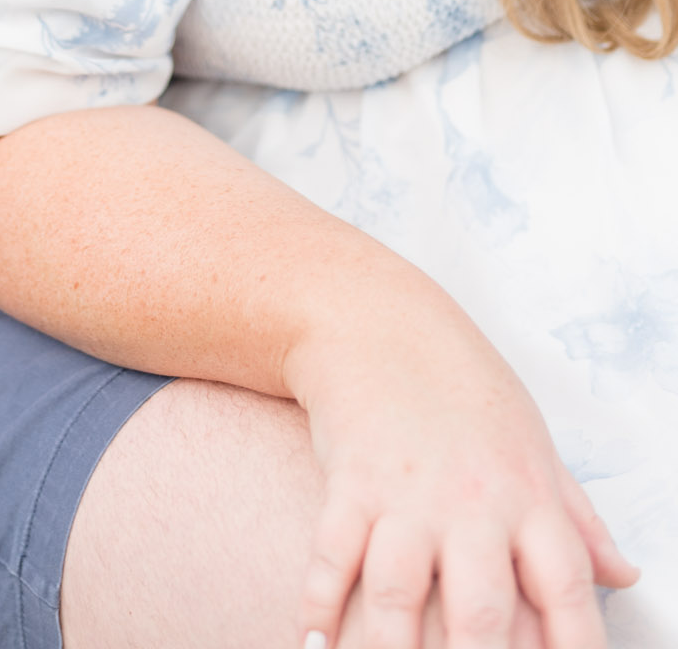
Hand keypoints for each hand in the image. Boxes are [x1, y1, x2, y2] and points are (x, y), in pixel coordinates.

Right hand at [290, 292, 637, 648]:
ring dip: (389, 647)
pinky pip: (331, 553)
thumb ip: (578, 518)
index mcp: (529, 497)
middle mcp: (472, 503)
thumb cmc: (465, 387)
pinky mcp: (349, 481)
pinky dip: (318, 602)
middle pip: (481, 609)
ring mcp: (405, 495)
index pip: (568, 589)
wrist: (380, 320)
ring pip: (397, 592)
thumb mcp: (534, 444)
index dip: (576, 646)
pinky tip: (313, 641)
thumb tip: (624, 574)